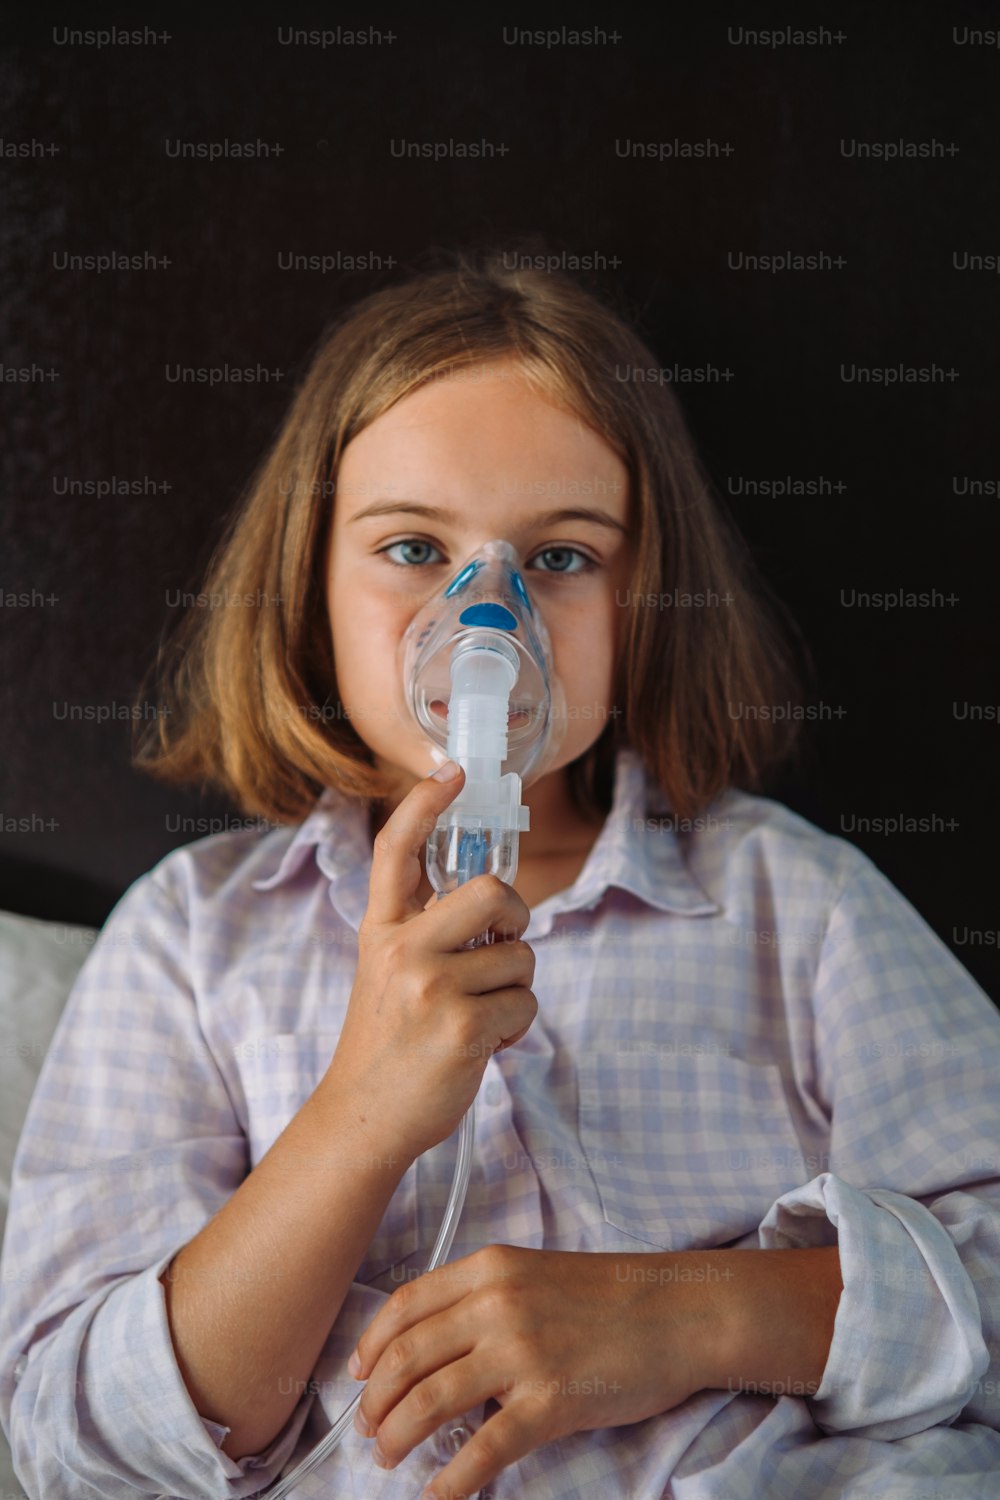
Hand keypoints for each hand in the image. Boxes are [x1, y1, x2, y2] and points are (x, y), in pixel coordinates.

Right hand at [321, 762, 537, 1162]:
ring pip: (521, 956)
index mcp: (382, 930)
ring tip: (480, 1017)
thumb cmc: (388, 1044)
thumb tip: (496, 904)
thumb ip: (427, 932)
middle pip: (493, 890)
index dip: (426, 804)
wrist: (363, 1117)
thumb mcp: (387, 972)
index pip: (397, 850)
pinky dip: (517, 1029)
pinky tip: (482, 1046)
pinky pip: (525, 1004)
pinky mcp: (461, 1025)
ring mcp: (431, 985)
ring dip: (516, 990)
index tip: (452, 771)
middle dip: (518, 917)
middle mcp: (402, 948)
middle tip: (504, 943)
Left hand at [348, 1244, 717, 1498]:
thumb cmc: (610, 1295)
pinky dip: (450, 1479)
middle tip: (368, 1430)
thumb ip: (483, 1299)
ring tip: (390, 1459)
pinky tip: (435, 1495)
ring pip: (430, 1401)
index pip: (404, 1306)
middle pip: (406, 1357)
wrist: (679, 1310)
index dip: (370, 1346)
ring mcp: (523, 1352)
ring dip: (398, 1437)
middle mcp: (497, 1304)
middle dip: (375, 1401)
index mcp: (490, 1269)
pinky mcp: (551, 1400)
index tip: (356, 1376)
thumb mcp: (535, 1274)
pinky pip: (484, 1448)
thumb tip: (434, 1345)